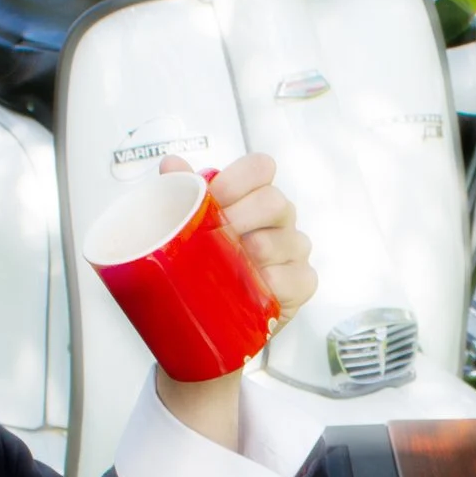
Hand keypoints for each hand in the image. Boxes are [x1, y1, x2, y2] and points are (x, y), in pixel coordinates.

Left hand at [171, 152, 316, 331]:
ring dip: (249, 253)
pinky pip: (292, 278)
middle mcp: (280, 217)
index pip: (260, 168)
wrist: (220, 311)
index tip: (215, 197)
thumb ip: (182, 192)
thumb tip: (172, 165)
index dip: (237, 179)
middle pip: (273, 201)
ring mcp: (295, 248)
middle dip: (238, 218)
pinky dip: (269, 282)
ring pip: (280, 241)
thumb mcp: (192, 225)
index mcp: (256, 195)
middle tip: (214, 237)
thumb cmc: (211, 261)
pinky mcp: (303, 281)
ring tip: (228, 266)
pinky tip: (252, 287)